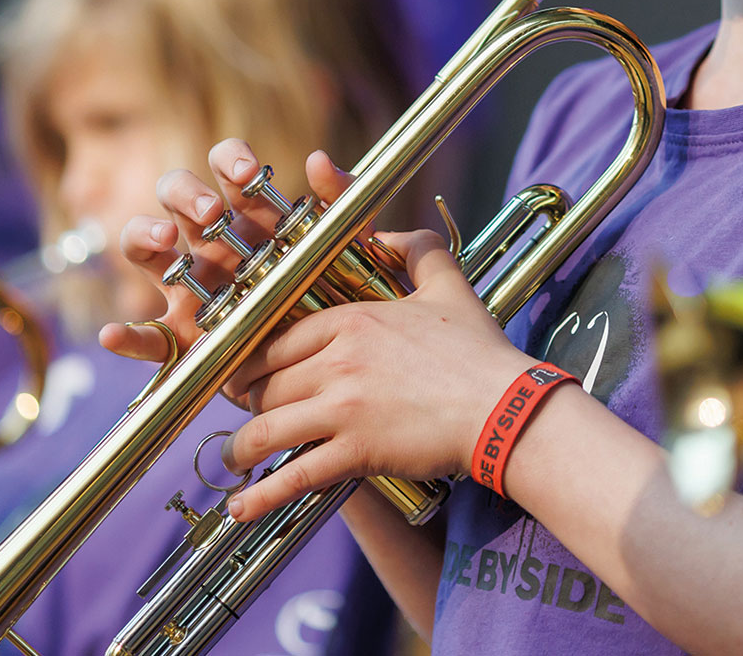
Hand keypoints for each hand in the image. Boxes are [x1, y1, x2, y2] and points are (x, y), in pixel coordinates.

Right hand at [101, 138, 338, 364]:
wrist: (336, 365)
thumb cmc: (340, 295)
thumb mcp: (352, 247)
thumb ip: (344, 200)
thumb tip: (316, 159)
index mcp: (251, 216)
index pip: (226, 168)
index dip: (229, 159)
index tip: (247, 173)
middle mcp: (213, 243)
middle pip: (175, 195)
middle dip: (185, 193)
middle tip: (209, 212)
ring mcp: (191, 288)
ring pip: (146, 248)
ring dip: (144, 233)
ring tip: (163, 240)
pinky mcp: (184, 338)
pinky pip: (146, 336)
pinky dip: (125, 336)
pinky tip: (113, 334)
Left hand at [102, 142, 529, 522]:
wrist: (506, 408)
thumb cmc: (480, 351)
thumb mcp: (449, 286)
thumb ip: (419, 251)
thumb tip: (391, 236)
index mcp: (352, 320)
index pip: (276, 340)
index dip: (252, 361)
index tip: (244, 374)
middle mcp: (339, 361)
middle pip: (266, 384)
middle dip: (248, 403)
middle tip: (245, 413)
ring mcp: (345, 409)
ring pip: (268, 428)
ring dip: (243, 447)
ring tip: (236, 458)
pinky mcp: (356, 452)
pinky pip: (295, 474)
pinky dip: (262, 493)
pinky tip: (240, 506)